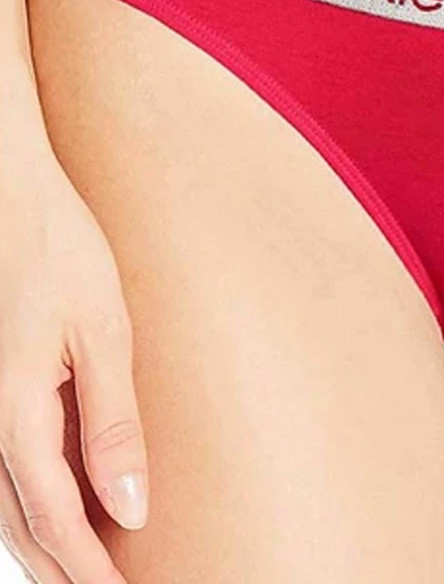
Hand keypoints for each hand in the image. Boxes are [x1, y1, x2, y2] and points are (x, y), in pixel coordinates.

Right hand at [0, 119, 147, 583]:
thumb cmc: (60, 254)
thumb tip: (132, 507)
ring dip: (47, 544)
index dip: (91, 568)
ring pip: (8, 503)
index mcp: (17, 414)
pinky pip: (7, 465)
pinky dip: (34, 502)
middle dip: (65, 570)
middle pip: (24, 524)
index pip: (56, 519)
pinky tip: (61, 505)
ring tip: (86, 572)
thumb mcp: (102, 334)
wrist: (11, 197)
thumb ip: (114, 423)